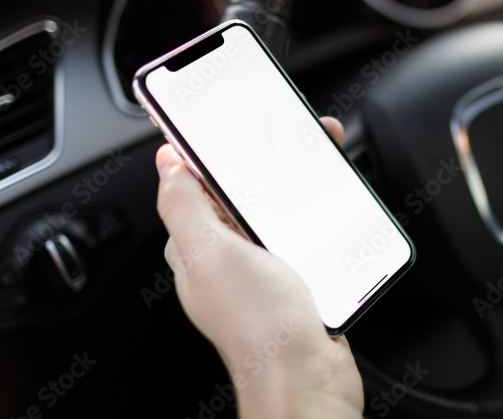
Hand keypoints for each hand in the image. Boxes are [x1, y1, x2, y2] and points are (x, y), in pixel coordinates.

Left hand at [155, 117, 362, 418]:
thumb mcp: (211, 254)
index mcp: (199, 245)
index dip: (219, 151)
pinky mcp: (299, 279)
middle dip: (271, 161)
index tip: (241, 124)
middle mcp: (228, 257)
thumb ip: (184, 206)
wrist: (309, 378)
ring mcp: (265, 269)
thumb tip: (166, 163)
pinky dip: (323, 217)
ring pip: (281, 211)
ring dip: (302, 186)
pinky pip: (307, 235)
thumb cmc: (261, 327)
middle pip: (246, 192)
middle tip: (301, 138)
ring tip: (325, 165)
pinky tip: (336, 210)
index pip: (200, 185)